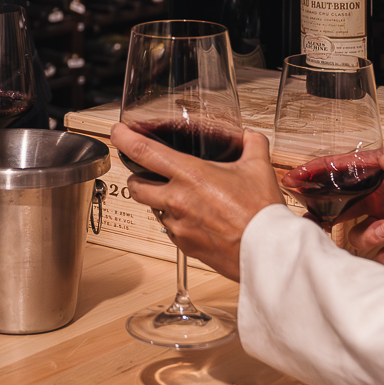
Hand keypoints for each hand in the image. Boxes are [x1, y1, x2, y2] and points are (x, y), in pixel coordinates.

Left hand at [112, 125, 280, 279]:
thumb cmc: (261, 213)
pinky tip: (194, 217)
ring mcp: (177, 225)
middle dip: (135, 176)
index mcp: (190, 176)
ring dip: (158, 200)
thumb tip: (248, 135)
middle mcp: (177, 201)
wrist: (266, 252)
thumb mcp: (259, 168)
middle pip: (135, 185)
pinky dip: (175, 220)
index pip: (143, 152)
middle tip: (146, 171)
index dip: (124, 139)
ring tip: (178, 196)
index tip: (118, 132)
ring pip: (152, 209)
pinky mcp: (183, 245)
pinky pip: (169, 228)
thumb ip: (251, 144)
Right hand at [327, 140, 383, 269]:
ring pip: (359, 238)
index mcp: (379, 174)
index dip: (316, 176)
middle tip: (316, 219)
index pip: (340, 174)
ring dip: (365, 237)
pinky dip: (383, 257)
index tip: (293, 178)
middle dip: (324, 215)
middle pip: (340, 210)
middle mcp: (380, 200)